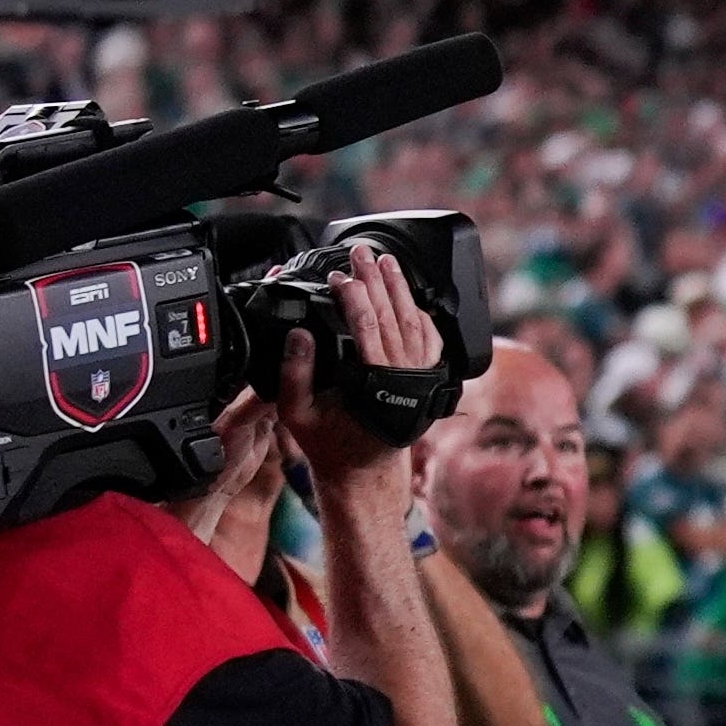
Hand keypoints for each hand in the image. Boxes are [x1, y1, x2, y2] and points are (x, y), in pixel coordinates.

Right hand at [303, 242, 449, 466]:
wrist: (364, 471)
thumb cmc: (330, 444)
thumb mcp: (297, 413)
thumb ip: (295, 373)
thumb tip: (299, 334)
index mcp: (375, 385)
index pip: (367, 328)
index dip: (353, 298)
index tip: (337, 277)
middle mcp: (404, 378)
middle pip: (394, 317)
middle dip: (376, 280)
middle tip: (361, 253)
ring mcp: (420, 378)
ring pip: (416, 324)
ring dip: (400, 290)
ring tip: (387, 262)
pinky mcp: (427, 380)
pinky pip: (430, 341)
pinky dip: (421, 315)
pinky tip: (410, 295)